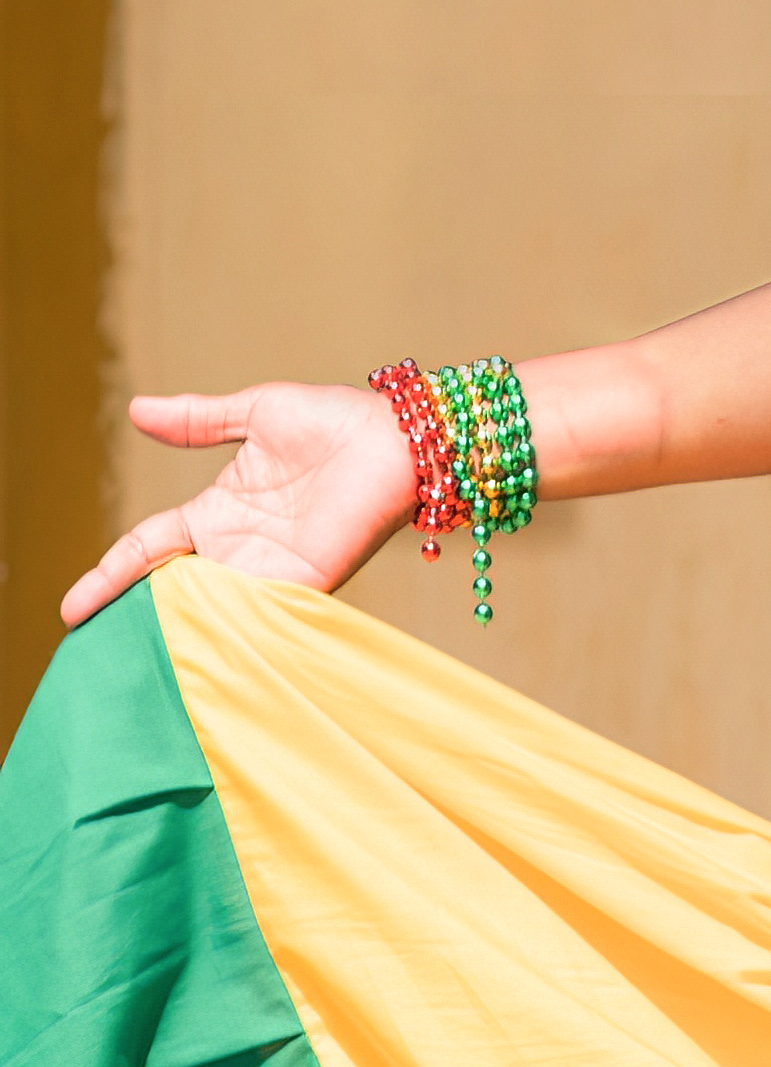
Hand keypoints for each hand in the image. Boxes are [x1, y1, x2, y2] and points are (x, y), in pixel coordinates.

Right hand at [63, 385, 426, 627]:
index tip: (71, 607)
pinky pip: (255, 613)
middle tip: (88, 647)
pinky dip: (223, 628)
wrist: (404, 438)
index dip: (108, 574)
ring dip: (170, 628)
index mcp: (218, 511)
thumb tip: (138, 411)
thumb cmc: (337, 422)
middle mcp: (239, 548)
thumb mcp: (254, 415)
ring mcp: (271, 568)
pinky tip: (186, 643)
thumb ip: (198, 422)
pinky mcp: (306, 582)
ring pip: (206, 609)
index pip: (147, 549)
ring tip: (122, 655)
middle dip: (130, 617)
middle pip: (169, 590)